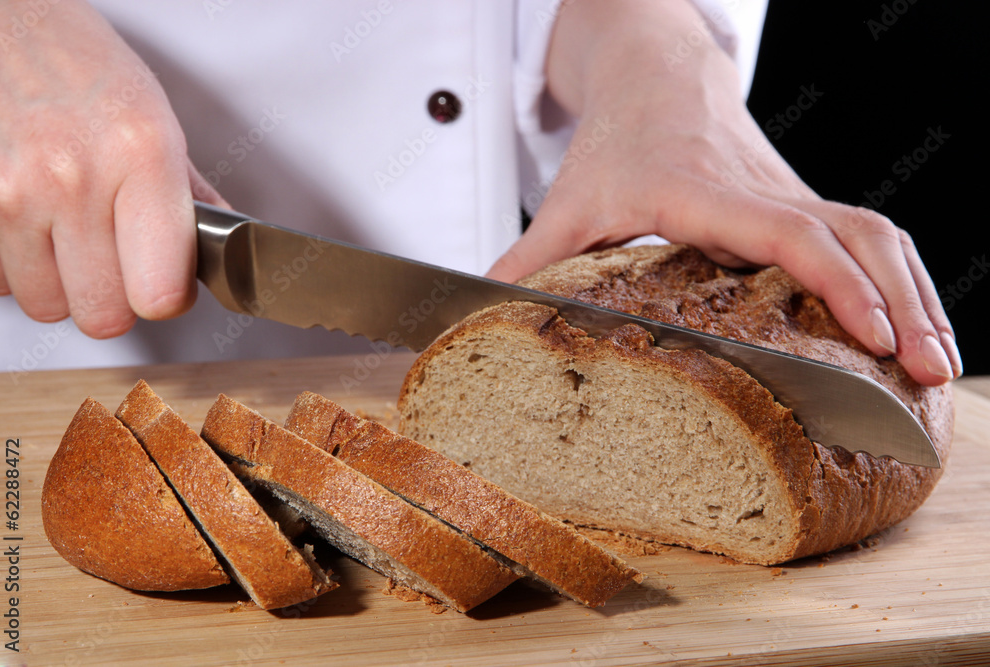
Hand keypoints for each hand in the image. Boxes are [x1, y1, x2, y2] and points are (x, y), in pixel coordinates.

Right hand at [0, 0, 226, 337]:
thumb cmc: (79, 64)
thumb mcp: (155, 117)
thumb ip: (188, 197)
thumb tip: (222, 260)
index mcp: (140, 155)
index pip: (159, 293)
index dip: (166, 298)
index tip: (165, 283)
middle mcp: (72, 179)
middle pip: (104, 316)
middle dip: (115, 297)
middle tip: (117, 258)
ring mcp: (9, 193)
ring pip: (48, 306)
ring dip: (61, 282)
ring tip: (67, 228)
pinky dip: (15, 264)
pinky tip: (28, 219)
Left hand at [486, 0, 960, 385]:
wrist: (654, 73)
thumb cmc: (612, 142)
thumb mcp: (566, 202)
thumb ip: (527, 261)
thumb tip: (482, 317)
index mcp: (702, 190)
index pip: (788, 232)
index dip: (836, 283)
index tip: (875, 336)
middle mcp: (760, 188)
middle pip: (857, 234)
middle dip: (904, 303)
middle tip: (931, 374)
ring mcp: (788, 191)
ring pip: (876, 232)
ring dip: (915, 293)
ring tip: (938, 363)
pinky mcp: (799, 199)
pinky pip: (867, 235)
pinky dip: (898, 279)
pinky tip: (912, 325)